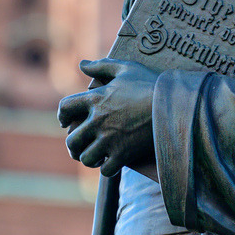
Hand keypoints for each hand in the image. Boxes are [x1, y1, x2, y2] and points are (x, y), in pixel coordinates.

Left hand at [57, 59, 157, 177]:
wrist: (173, 104)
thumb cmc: (150, 83)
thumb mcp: (126, 68)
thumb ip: (101, 65)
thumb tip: (82, 64)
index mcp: (95, 99)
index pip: (65, 108)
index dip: (61, 115)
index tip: (65, 122)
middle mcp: (97, 121)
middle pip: (71, 141)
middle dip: (73, 145)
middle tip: (79, 146)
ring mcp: (110, 139)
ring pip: (86, 158)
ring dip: (89, 158)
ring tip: (95, 157)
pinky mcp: (123, 154)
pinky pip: (106, 169)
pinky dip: (107, 168)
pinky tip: (111, 163)